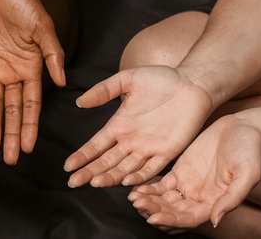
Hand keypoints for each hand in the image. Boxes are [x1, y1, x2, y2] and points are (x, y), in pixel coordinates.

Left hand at [0, 0, 65, 164]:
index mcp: (31, 67)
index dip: (29, 125)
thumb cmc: (24, 2)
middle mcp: (11, 72)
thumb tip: (62, 83)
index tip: (28, 147)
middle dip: (10, 133)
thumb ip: (52, 55)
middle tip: (8, 158)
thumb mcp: (43, 28)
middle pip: (10, 109)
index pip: (30, 103)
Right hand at [64, 65, 211, 186]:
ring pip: (124, 168)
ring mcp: (148, 148)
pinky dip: (139, 176)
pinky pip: (151, 168)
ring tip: (94, 183)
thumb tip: (79, 102)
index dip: (82, 156)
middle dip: (89, 172)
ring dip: (109, 176)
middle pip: (106, 161)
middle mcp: (130, 141)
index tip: (68, 166)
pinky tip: (125, 182)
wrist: (193, 83)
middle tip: (73, 183)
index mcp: (119, 125)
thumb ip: (104, 90)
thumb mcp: (127, 79)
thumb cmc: (161, 78)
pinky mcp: (168, 151)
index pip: (96, 145)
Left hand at [127, 115, 260, 227]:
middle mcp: (199, 198)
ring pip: (164, 199)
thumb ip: (232, 198)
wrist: (244, 128)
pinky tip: (136, 185)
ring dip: (148, 200)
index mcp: (215, 203)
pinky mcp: (180, 171)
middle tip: (137, 203)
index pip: (188, 218)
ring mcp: (188, 185)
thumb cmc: (250, 151)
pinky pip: (161, 184)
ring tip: (133, 197)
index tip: (153, 217)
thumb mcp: (247, 173)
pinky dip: (149, 187)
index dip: (170, 220)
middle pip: (172, 211)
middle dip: (154, 209)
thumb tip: (215, 219)